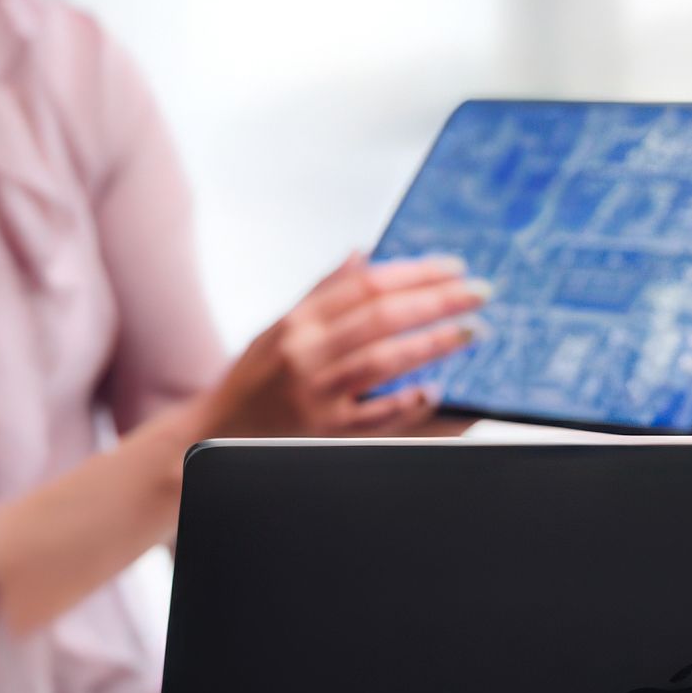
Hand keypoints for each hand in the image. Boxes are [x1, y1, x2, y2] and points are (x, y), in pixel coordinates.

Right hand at [202, 253, 484, 437]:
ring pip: (383, 360)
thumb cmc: (252, 382)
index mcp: (297, 322)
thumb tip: (362, 254)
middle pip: (381, 316)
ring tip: (471, 332)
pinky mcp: (323, 432)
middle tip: (479, 293)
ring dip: (433, 343)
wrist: (212, 438)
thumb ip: (321, 293)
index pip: (365, 285)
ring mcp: (314, 393)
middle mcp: (304, 353)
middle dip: (437, 300)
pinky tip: (435, 390)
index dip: (414, 272)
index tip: (454, 267)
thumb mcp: (278, 329)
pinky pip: (374, 416)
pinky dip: (406, 403)